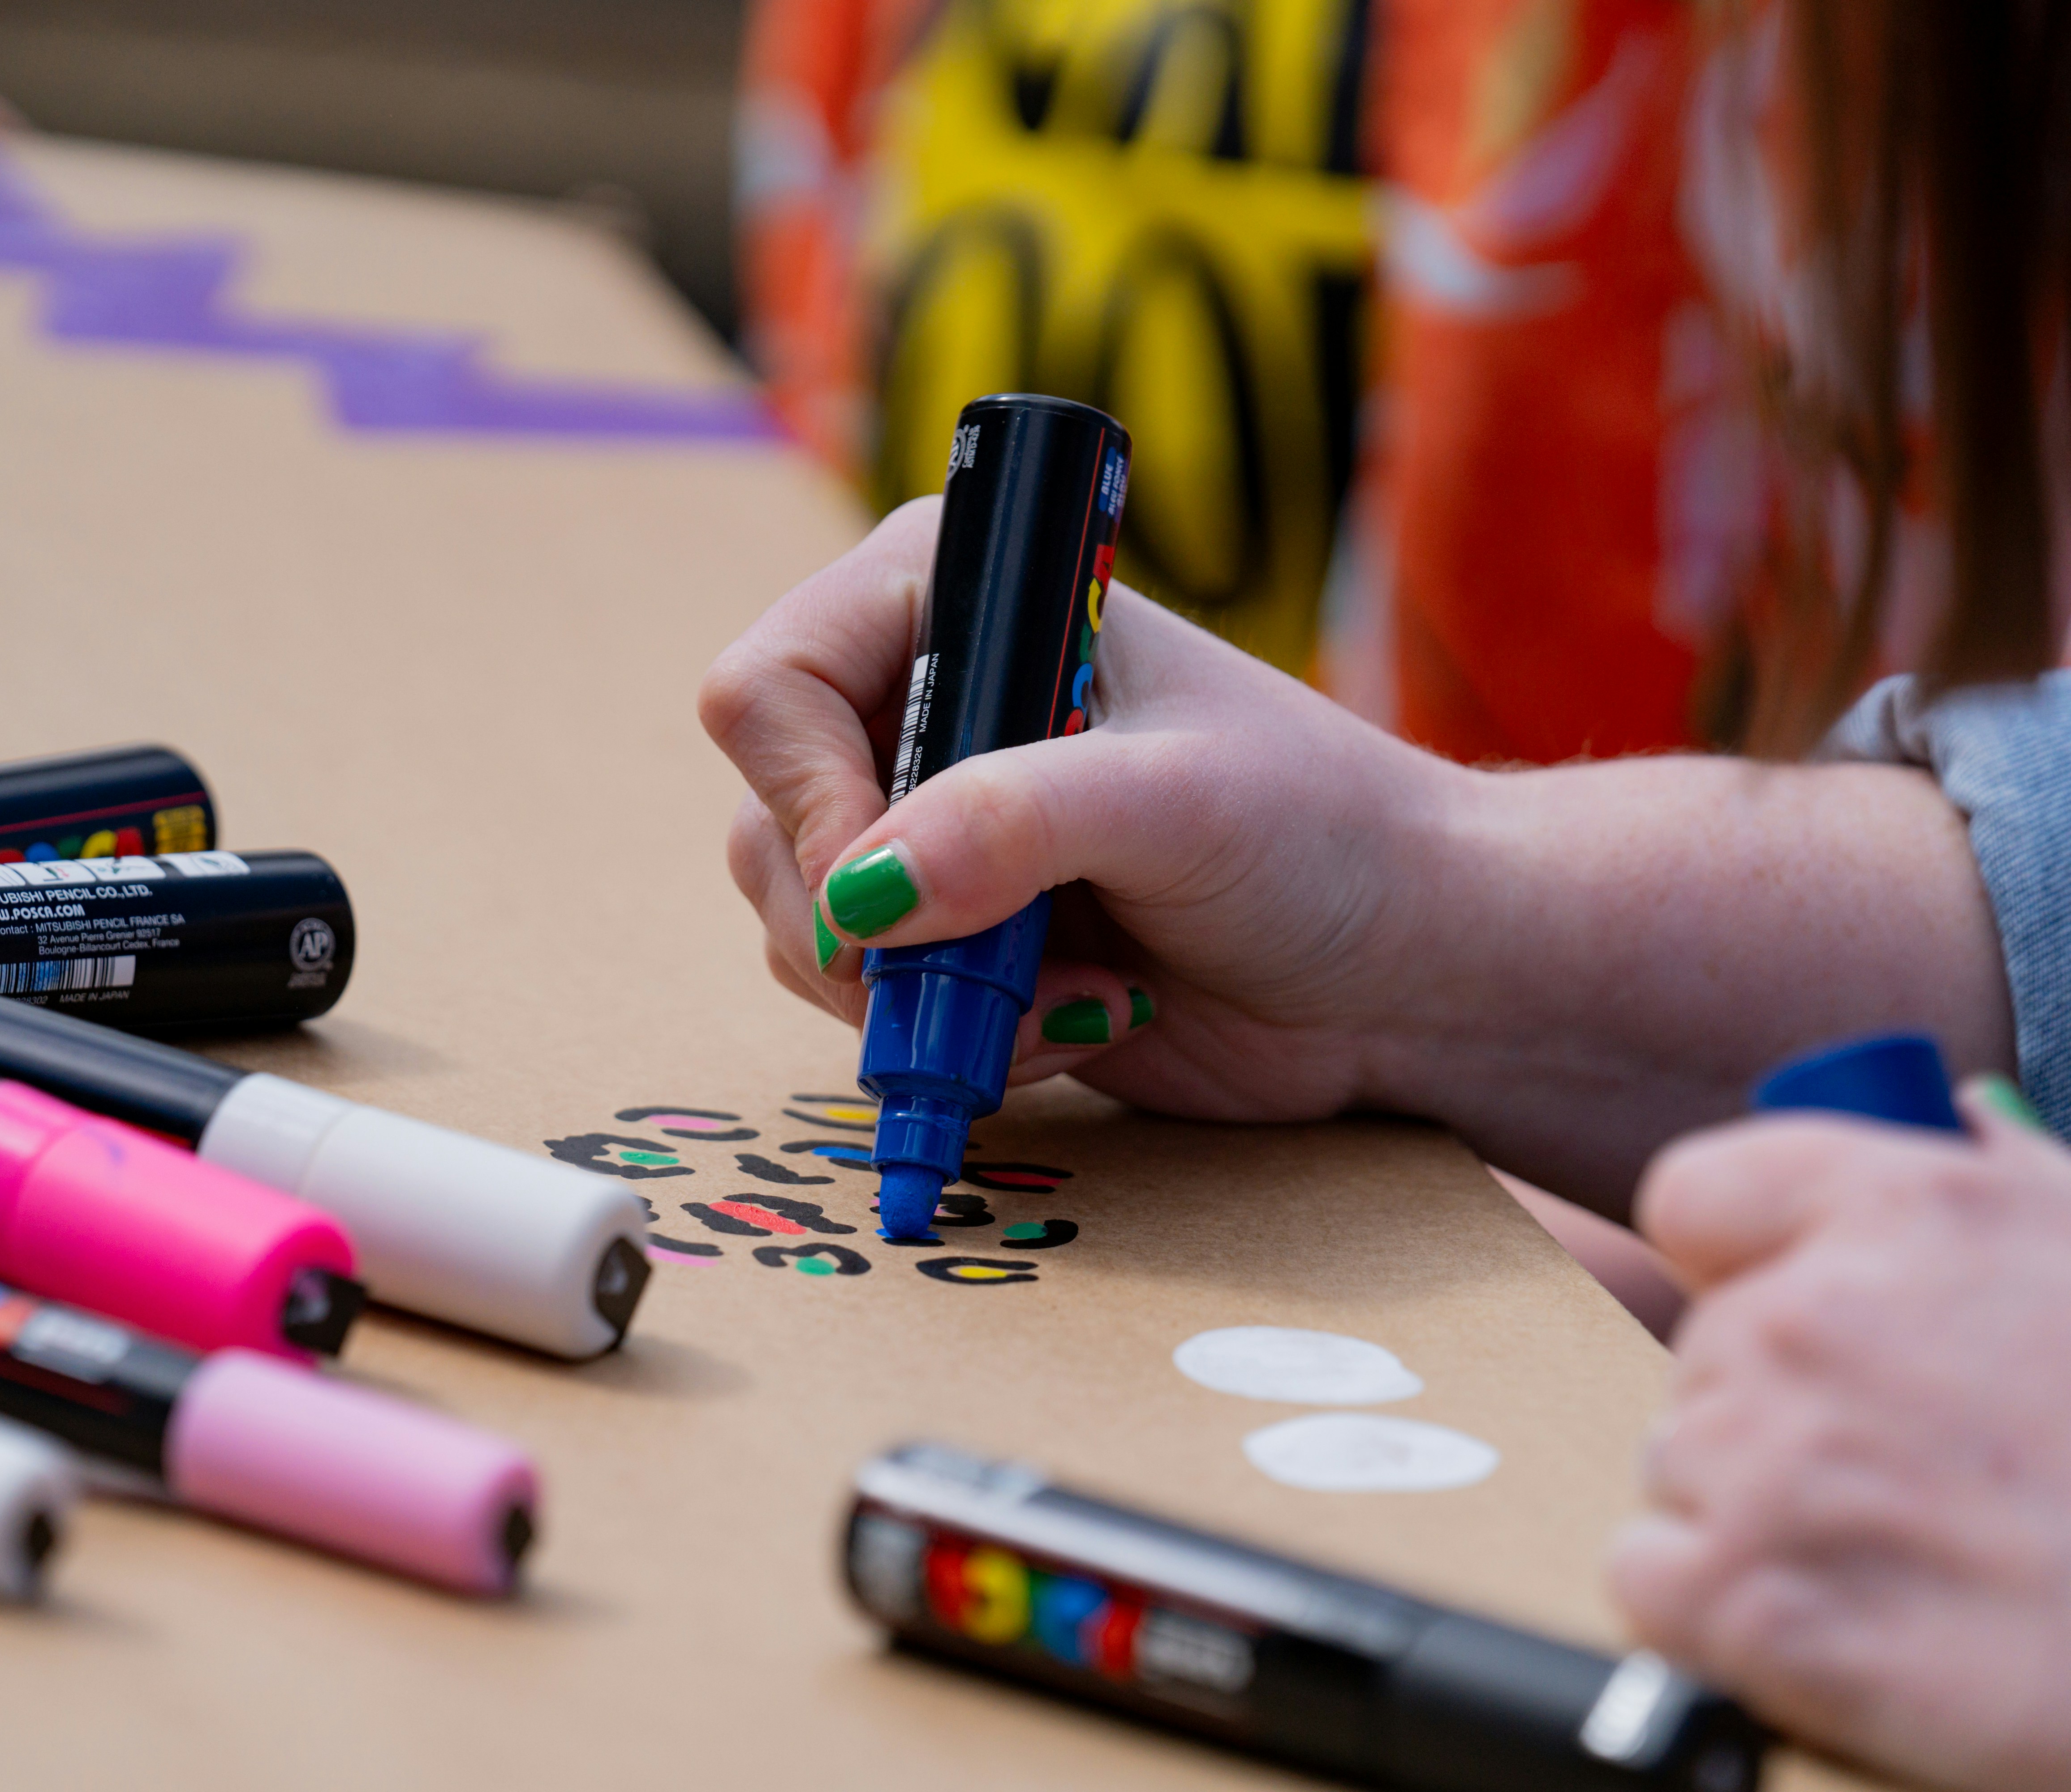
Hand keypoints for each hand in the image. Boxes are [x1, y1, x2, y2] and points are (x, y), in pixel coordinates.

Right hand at [698, 496, 1466, 1119]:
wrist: (1402, 967)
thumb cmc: (1322, 838)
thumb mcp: (1174, 804)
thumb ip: (1012, 826)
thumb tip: (860, 897)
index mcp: (954, 600)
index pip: (770, 687)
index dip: (808, 801)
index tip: (889, 893)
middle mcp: (921, 704)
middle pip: (770, 821)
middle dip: (874, 925)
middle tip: (996, 962)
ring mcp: (926, 827)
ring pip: (803, 926)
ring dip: (921, 995)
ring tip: (1072, 991)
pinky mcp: (947, 936)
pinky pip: (864, 1003)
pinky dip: (954, 1036)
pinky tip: (1076, 1017)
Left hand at [1614, 1085, 2070, 1791]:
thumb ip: (2006, 1182)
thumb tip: (1951, 1110)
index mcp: (1895, 1210)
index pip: (1696, 1201)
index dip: (1741, 1268)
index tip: (1794, 1319)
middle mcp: (1805, 1318)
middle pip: (1701, 1357)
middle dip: (1780, 1415)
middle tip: (1913, 1481)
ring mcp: (1766, 1461)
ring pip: (1679, 1472)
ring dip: (1759, 1517)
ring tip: (1906, 1561)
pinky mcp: (1751, 1601)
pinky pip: (1654, 1583)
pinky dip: (1720, 1618)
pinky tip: (1840, 1634)